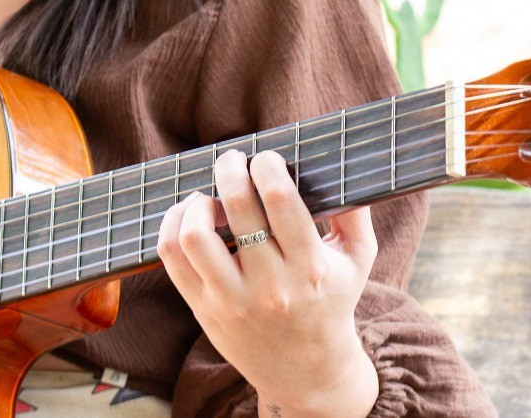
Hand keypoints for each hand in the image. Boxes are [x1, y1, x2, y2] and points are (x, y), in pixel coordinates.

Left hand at [156, 149, 379, 413]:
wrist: (307, 371)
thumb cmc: (332, 302)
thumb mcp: (358, 262)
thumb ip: (356, 214)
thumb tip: (344, 166)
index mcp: (310, 268)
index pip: (280, 200)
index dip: (266, 166)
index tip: (265, 158)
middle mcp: (270, 286)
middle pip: (236, 208)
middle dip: (230, 169)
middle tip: (232, 160)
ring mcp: (232, 300)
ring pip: (195, 236)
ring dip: (198, 203)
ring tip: (210, 198)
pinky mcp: (203, 309)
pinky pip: (172, 258)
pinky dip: (173, 224)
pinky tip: (189, 214)